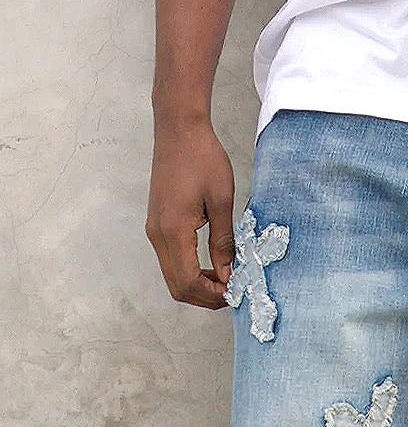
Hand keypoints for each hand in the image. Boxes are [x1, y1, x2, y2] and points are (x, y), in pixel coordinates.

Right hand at [146, 114, 235, 307]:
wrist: (179, 129)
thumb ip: (224, 243)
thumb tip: (228, 276)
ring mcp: (155, 230)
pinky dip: (190, 272)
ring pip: (173, 276)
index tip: (234, 294)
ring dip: (197, 286)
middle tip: (231, 293)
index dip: (211, 296)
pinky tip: (211, 266)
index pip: (188, 283)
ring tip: (224, 281)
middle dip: (204, 297)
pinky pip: (171, 261)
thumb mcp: (222, 202)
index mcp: (173, 231)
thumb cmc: (202, 157)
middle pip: (177, 287)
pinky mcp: (157, 225)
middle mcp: (158, 235)